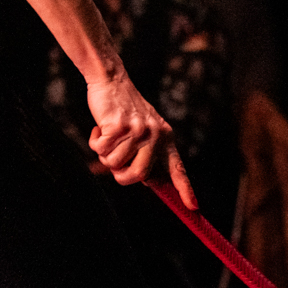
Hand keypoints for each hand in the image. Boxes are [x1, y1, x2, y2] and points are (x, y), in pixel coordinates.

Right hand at [86, 74, 196, 206]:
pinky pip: (101, 150)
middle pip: (139, 175)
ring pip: (115, 164)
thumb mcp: (144, 129)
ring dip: (104, 155)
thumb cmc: (124, 109)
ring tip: (106, 137)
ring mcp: (137, 130)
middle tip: (113, 165)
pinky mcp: (118, 125)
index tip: (193, 208)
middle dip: (122, 176)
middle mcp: (154, 134)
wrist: (111, 79)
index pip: (177, 168)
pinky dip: (95, 142)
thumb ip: (148, 152)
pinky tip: (98, 128)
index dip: (185, 189)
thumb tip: (148, 181)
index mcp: (165, 137)